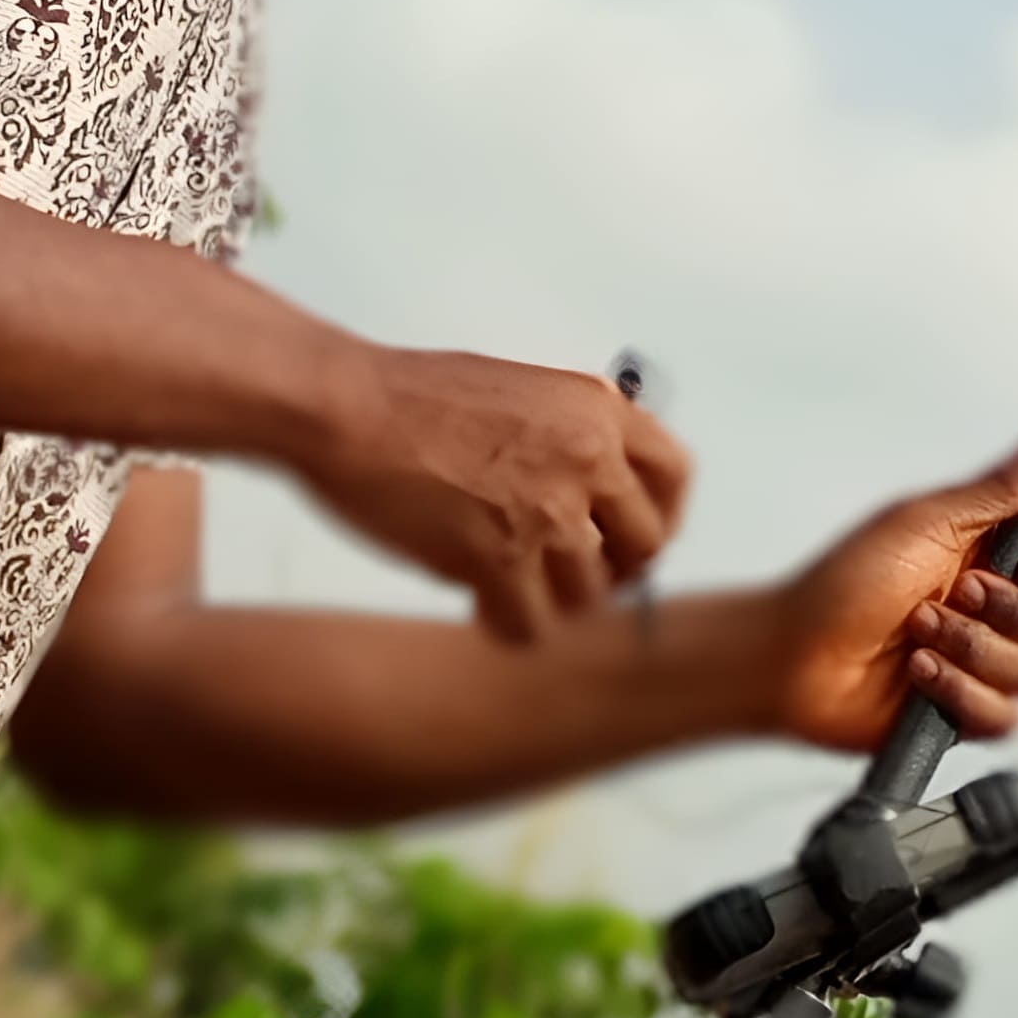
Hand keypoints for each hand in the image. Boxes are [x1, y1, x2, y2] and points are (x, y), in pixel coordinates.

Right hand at [294, 342, 697, 642]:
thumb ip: (570, 436)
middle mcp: (587, 458)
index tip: (634, 539)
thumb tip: (598, 490)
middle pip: (645, 548)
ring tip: (509, 587)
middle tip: (570, 579)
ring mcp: (546, 511)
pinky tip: (481, 609)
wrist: (344, 408)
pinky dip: (507, 625)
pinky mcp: (498, 558)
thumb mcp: (520, 392)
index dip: (660, 518)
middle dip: (611, 573)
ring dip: (551, 601)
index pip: (674, 476)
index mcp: (596, 410)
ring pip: (587, 596)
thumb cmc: (410, 398)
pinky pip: (531, 625)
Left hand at [751, 413, 1017, 749]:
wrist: (792, 655)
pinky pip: (1006, 718)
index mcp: (1001, 554)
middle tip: (958, 594)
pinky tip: (919, 673)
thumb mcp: (929, 521)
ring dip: (976, 650)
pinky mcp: (971, 712)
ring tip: (920, 632)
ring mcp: (991, 664)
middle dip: (1016, 614)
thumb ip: (1007, 484)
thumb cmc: (845, 583)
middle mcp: (1004, 610)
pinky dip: (960, 692)